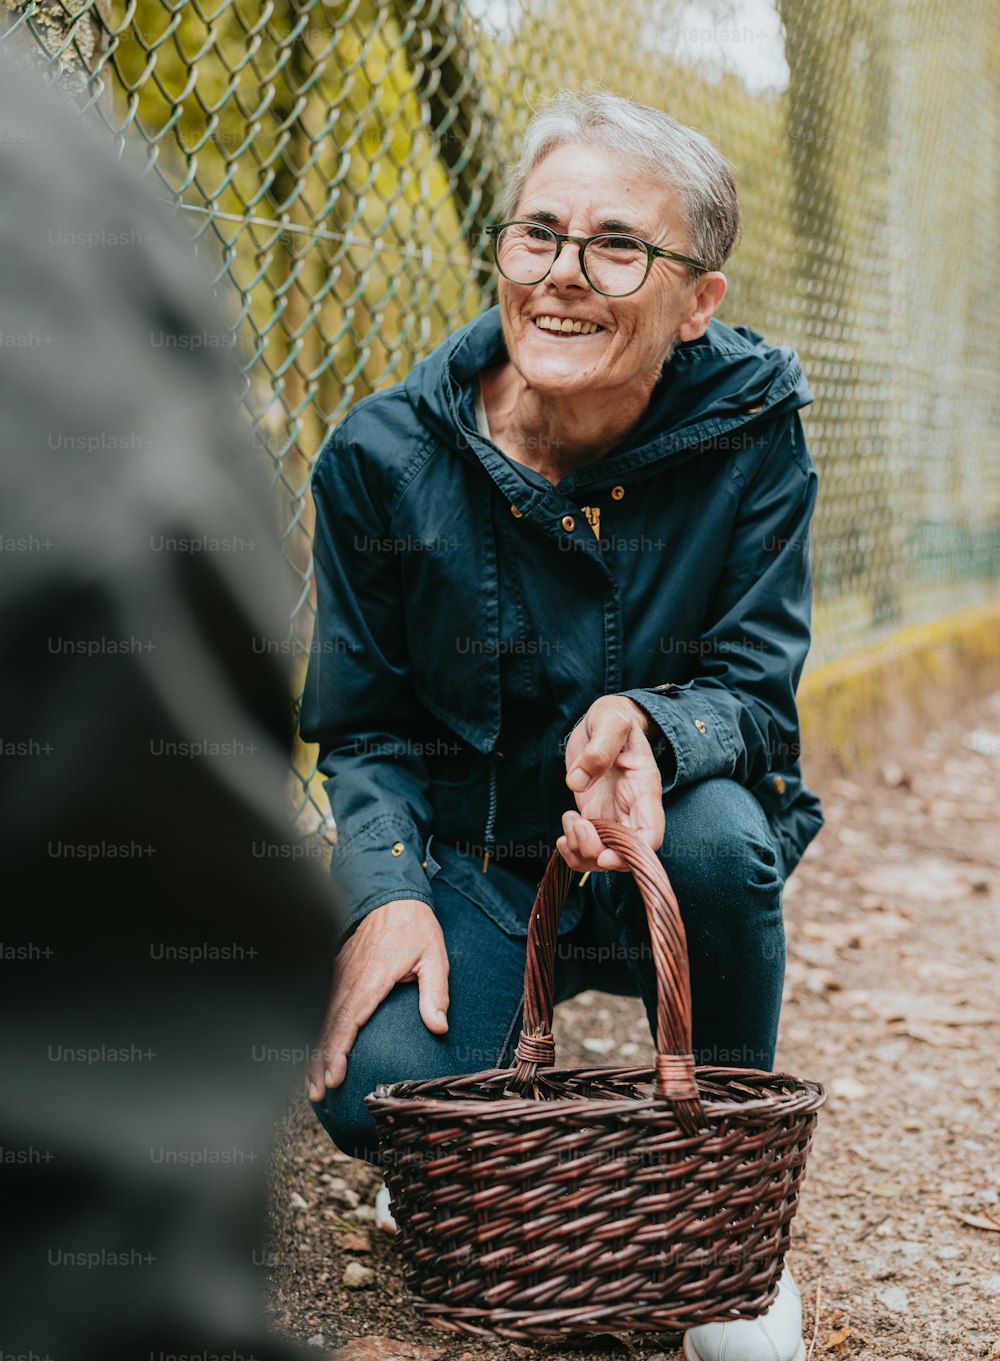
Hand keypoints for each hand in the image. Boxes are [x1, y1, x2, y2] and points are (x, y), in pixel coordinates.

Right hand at [306, 898, 448, 1099]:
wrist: (392, 896)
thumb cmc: (415, 927)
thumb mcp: (434, 956)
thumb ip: (435, 992)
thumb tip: (439, 1026)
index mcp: (373, 976)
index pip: (350, 1019)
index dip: (339, 1050)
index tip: (334, 1077)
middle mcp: (350, 977)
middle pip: (329, 1025)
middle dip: (320, 1061)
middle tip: (318, 1093)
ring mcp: (340, 973)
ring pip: (321, 1016)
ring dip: (314, 1049)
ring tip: (311, 1082)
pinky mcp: (337, 971)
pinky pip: (322, 1004)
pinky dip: (315, 1030)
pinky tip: (314, 1050)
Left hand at [556, 697, 665, 873]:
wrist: (604, 720)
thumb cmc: (614, 718)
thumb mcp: (610, 722)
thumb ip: (599, 748)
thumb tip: (577, 782)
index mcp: (644, 790)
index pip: (651, 836)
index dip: (632, 855)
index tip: (605, 855)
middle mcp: (632, 811)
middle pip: (625, 856)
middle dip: (598, 854)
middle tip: (578, 824)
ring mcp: (613, 817)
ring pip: (603, 858)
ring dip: (581, 852)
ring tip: (569, 819)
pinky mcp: (594, 817)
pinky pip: (586, 848)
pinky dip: (572, 850)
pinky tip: (564, 831)